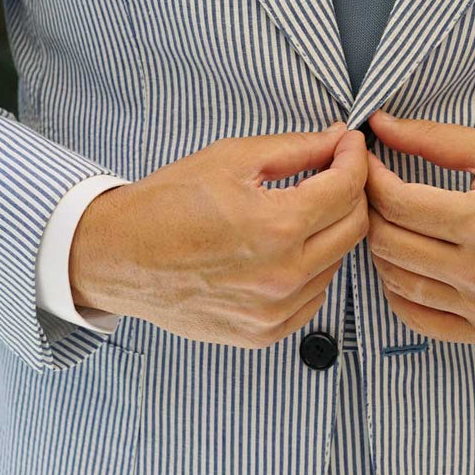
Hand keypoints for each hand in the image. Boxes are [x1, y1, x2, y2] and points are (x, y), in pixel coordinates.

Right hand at [68, 123, 369, 346]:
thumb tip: (339, 141)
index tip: (348, 145)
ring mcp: (274, 311)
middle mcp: (282, 275)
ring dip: (330, 232)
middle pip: (354, 228)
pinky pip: (313, 298)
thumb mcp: (231, 159)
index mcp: (276, 226)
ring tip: (302, 212)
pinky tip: (284, 250)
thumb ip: (296, 149)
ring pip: (337, 264)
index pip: (347, 188)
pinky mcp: (264, 333)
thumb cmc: (167, 203)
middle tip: (332, 173)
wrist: (119, 257)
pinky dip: (311, 270)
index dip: (354, 158)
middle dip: (351, 193)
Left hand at [363, 110, 474, 343]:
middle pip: (389, 243)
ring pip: (396, 281)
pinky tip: (404, 264)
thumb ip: (434, 139)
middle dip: (370, 210)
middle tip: (372, 190)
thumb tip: (379, 125)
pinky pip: (418, 318)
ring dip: (381, 249)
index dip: (371, 178)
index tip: (368, 163)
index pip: (398, 203)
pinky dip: (399, 292)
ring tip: (389, 223)